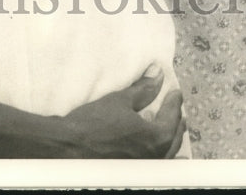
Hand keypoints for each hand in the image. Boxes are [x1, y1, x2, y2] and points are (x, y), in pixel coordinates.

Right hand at [0, 64, 185, 158]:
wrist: (68, 149)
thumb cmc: (93, 123)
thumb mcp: (119, 100)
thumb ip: (142, 89)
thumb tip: (158, 72)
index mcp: (155, 137)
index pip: (172, 116)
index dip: (174, 101)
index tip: (175, 91)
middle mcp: (154, 157)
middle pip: (174, 138)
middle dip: (176, 121)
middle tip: (176, 108)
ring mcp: (143, 168)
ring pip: (166, 154)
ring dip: (170, 139)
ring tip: (170, 129)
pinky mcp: (132, 173)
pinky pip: (155, 162)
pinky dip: (160, 153)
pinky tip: (154, 150)